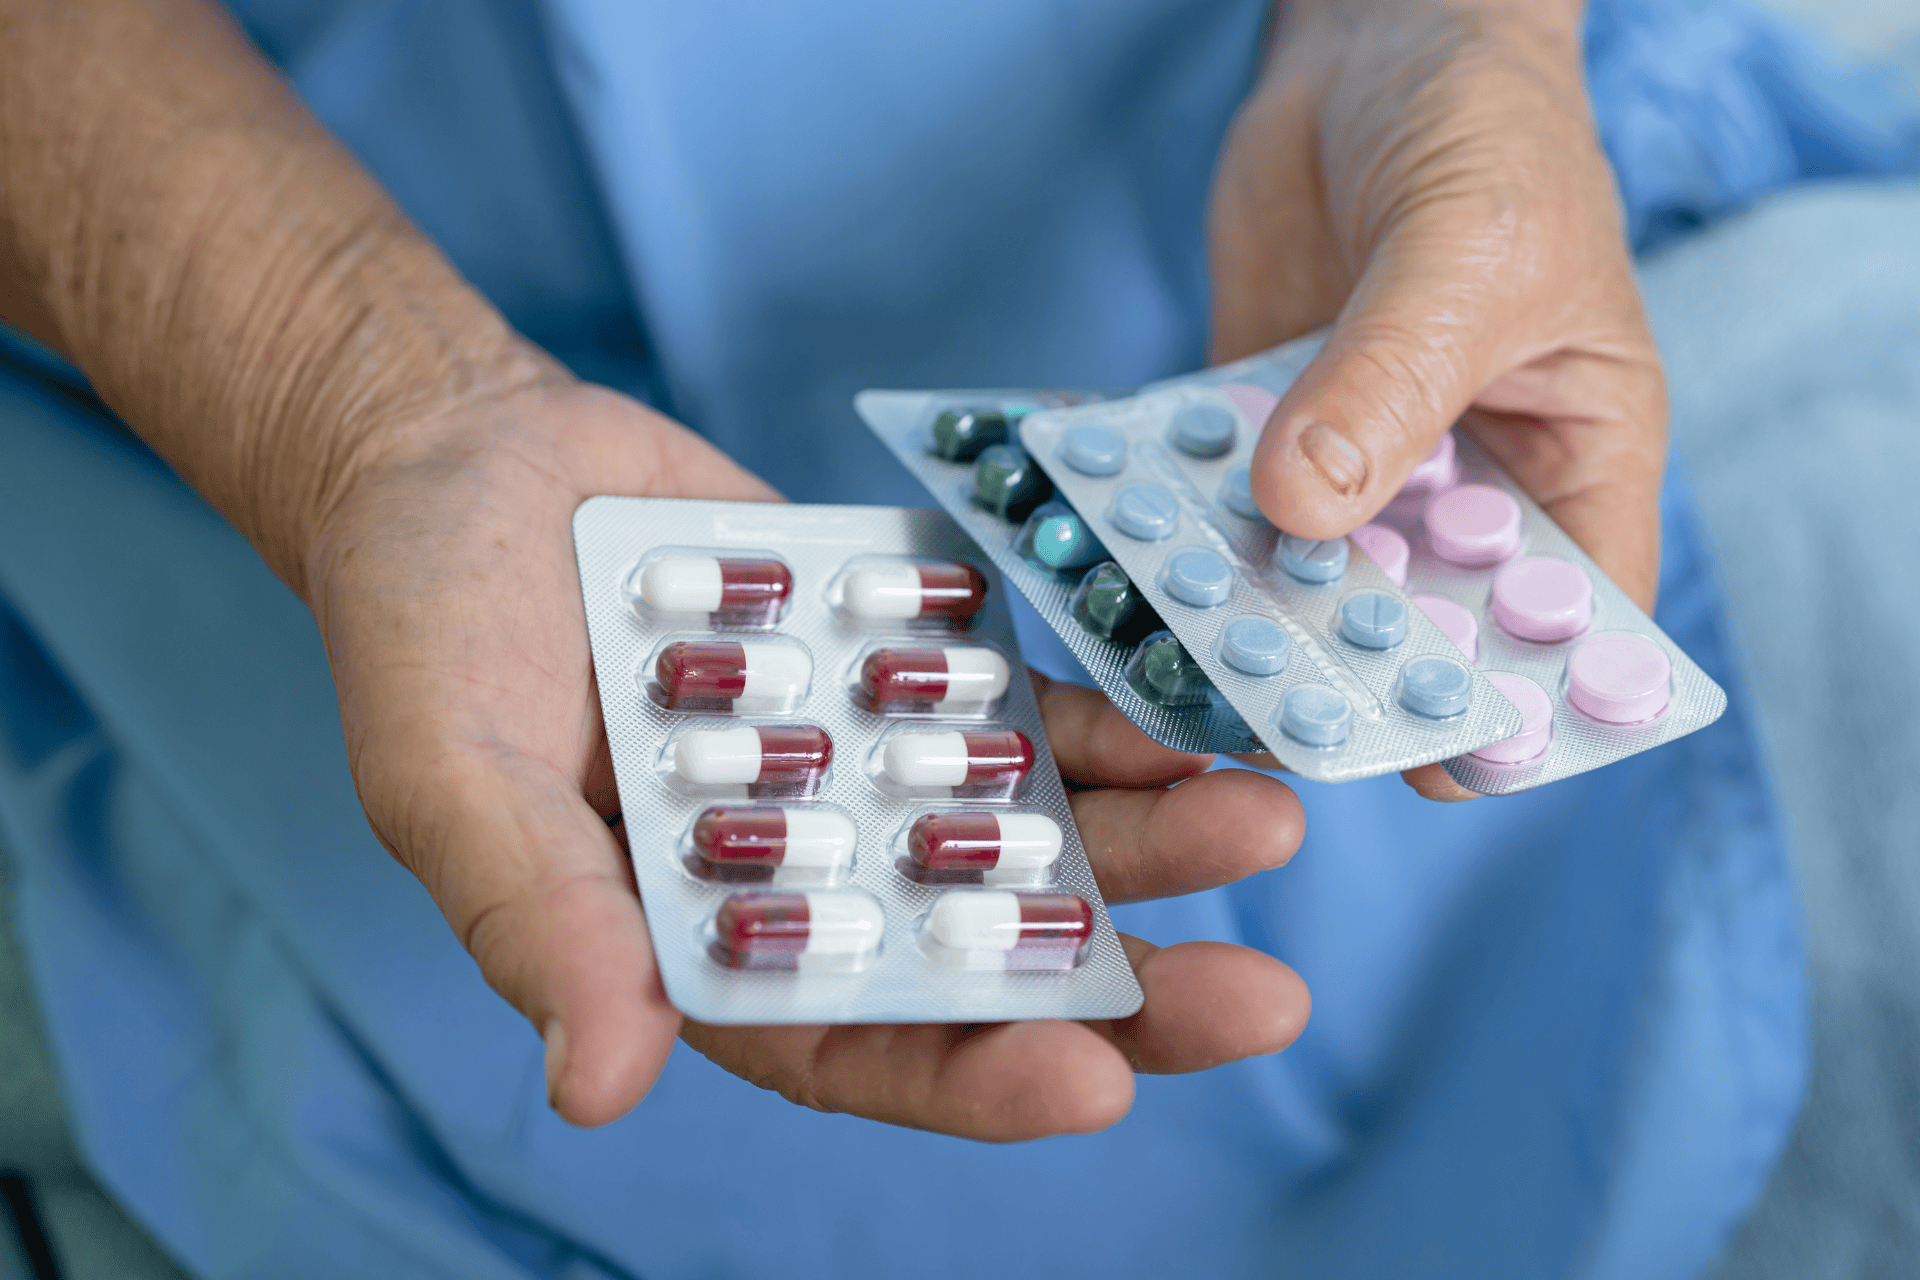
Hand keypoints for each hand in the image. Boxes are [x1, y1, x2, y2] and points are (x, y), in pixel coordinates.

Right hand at [309, 370, 1308, 1137]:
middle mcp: (810, 871)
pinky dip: (1104, 711)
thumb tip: (596, 1086)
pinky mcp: (902, 661)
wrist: (469, 462)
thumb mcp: (452, 776)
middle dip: (1123, 983)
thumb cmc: (427, 631)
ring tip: (1266, 821)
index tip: (1099, 1085)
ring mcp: (867, 766)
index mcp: (702, 943)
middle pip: (984, 957)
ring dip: (1151, 838)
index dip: (975, 1077)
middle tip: (1262, 994)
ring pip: (1032, 830)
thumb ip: (534, 916)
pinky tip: (1194, 711)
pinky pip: (1021, 702)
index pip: (855, 1044)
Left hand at [1209, 0, 1667, 798]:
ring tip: (1151, 657)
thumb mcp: (1466, 254)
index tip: (1421, 762)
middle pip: (1411, 627)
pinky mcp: (1256, 428)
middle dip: (1339, 671)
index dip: (1507, 708)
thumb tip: (1304, 508)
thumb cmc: (1487, 134)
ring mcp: (1350, 467)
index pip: (1562, 631)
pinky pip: (1209, 499)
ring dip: (1231, 608)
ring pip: (1295, 575)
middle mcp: (1459, 492)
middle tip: (1247, 721)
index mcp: (1569, 471)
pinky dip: (1163, 525)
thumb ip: (1388, 381)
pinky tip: (1100, 552)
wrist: (1380, 46)